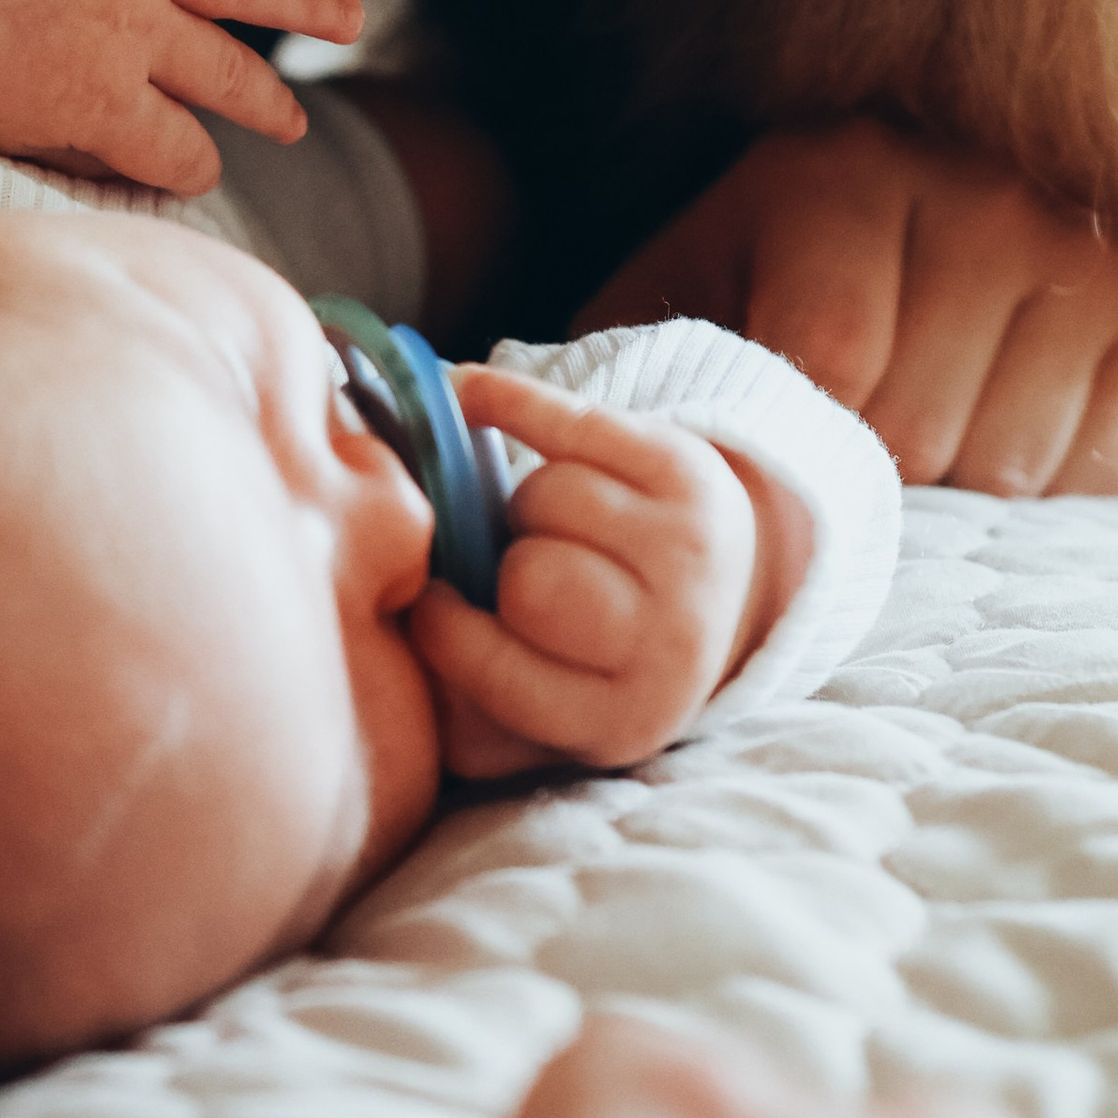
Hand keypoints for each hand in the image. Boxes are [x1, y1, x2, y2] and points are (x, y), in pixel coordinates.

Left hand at [0, 0, 361, 196]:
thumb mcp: (3, 133)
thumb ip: (78, 151)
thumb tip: (132, 168)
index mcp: (102, 99)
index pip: (182, 155)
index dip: (191, 172)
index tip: (191, 173)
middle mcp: (135, 28)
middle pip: (229, 76)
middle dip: (266, 108)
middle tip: (291, 126)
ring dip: (306, 3)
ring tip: (351, 21)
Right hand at [406, 369, 775, 775]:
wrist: (719, 595)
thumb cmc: (594, 652)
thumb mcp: (537, 710)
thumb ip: (455, 709)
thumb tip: (399, 631)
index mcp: (623, 718)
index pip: (490, 667)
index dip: (442, 630)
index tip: (435, 609)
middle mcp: (674, 643)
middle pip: (530, 579)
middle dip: (507, 567)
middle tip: (521, 572)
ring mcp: (690, 551)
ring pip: (548, 497)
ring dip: (530, 506)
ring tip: (554, 530)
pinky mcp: (688, 470)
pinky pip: (565, 419)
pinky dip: (503, 401)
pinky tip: (467, 398)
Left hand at [586, 116, 1117, 494]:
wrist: (896, 242)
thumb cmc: (752, 298)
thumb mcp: (663, 310)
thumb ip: (611, 375)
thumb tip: (547, 454)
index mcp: (836, 174)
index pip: (833, 358)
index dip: (794, 440)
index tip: (768, 446)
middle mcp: (976, 189)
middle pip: (921, 426)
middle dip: (867, 476)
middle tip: (843, 450)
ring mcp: (1079, 249)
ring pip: (1012, 463)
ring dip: (952, 488)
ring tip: (915, 430)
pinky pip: (1102, 468)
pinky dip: (1045, 486)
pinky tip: (994, 427)